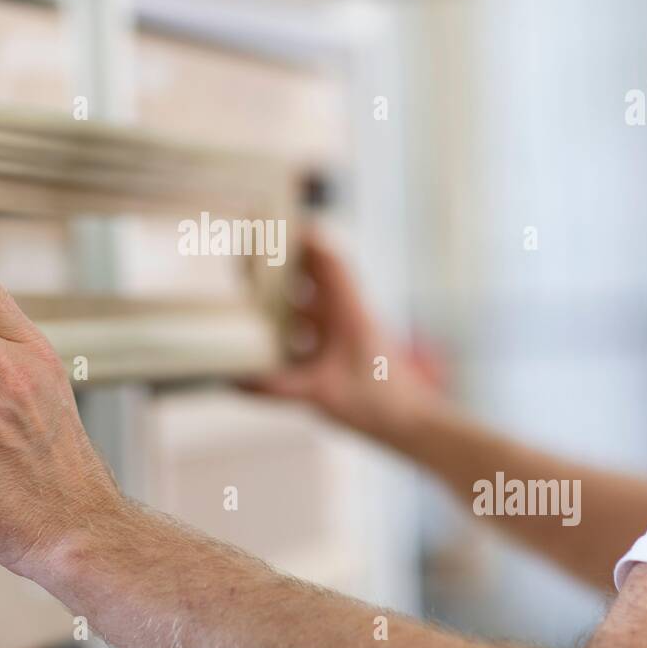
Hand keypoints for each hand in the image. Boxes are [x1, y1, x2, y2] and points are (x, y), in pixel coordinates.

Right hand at [249, 232, 441, 441]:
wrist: (412, 425)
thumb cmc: (377, 403)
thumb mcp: (322, 394)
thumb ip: (278, 387)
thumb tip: (235, 380)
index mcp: (348, 311)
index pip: (329, 261)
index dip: (305, 237)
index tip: (277, 222)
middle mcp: (347, 316)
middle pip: (315, 277)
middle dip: (284, 265)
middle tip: (250, 260)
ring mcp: (346, 335)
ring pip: (312, 305)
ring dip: (285, 299)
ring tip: (250, 297)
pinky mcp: (344, 354)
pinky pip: (312, 333)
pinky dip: (290, 332)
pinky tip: (266, 347)